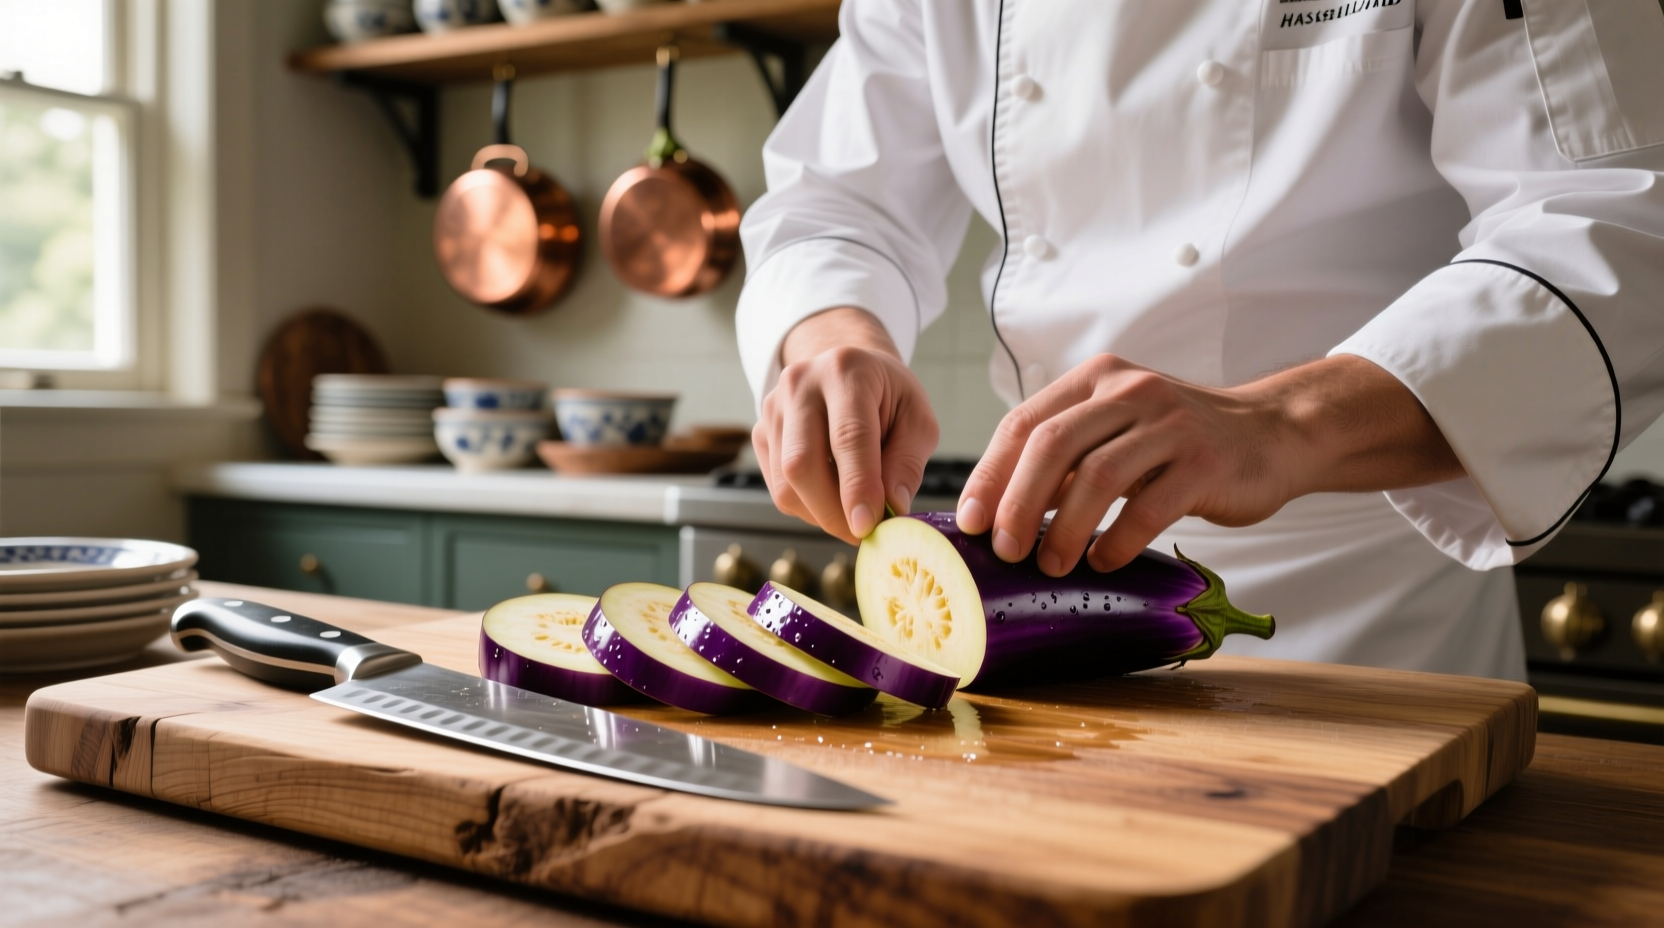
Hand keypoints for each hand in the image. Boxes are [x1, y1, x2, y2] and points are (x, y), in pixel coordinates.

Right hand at [754, 307, 939, 543]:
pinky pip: (779, 488)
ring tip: (853, 514)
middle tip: (864, 534)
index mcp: (846, 371)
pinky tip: (833, 497)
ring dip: (822, 514)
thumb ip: (907, 463)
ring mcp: (772, 409)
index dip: (857, 486)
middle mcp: (800, 384)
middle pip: (802, 463)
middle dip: (834, 512)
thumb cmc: (888, 397)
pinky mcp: (760, 434)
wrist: (848, 371)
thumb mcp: (917, 419)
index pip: (848, 436)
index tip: (869, 526)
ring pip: (786, 484)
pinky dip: (808, 507)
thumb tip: (891, 508)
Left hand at [955, 353, 1463, 575]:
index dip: (989, 474)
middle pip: (1051, 445)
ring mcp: (1170, 425)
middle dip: (1017, 503)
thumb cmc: (1181, 443)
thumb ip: (1066, 459)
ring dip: (1064, 529)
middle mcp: (1130, 391)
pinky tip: (1103, 563)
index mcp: (1097, 379)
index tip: (970, 522)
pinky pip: (1148, 507)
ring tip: (1051, 565)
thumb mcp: (1118, 432)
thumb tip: (1000, 511)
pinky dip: (1117, 540)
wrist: (1274, 433)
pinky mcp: (1205, 463)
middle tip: (1005, 551)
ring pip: (1097, 476)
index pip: (1024, 422)